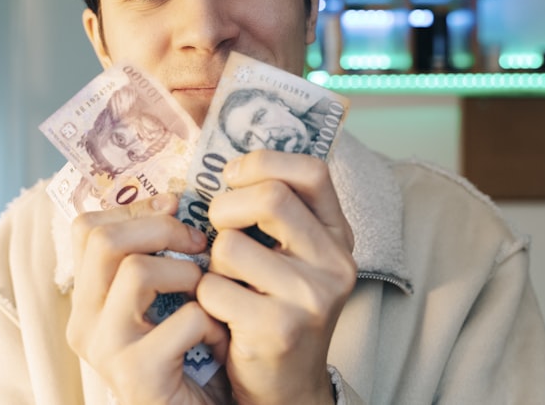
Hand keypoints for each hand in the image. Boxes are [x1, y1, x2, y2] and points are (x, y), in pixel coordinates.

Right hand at [68, 193, 230, 404]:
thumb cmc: (188, 355)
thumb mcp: (162, 299)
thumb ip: (153, 256)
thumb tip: (172, 198)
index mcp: (86, 300)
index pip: (87, 227)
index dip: (135, 208)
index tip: (175, 207)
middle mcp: (83, 323)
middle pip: (103, 240)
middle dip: (161, 228)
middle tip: (198, 242)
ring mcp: (105, 351)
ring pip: (137, 270)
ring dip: (187, 274)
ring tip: (207, 294)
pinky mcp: (136, 376)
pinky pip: (185, 318)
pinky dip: (212, 321)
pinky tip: (219, 340)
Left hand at [197, 150, 355, 404]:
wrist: (287, 389)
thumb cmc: (277, 309)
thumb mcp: (294, 258)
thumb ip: (278, 215)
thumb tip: (228, 166)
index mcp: (338, 237)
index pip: (313, 171)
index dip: (264, 162)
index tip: (233, 176)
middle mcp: (335, 264)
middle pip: (270, 197)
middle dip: (226, 206)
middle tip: (217, 228)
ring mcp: (311, 298)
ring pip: (231, 245)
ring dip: (213, 262)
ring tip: (225, 283)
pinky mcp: (279, 329)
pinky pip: (215, 288)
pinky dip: (205, 298)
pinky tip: (221, 314)